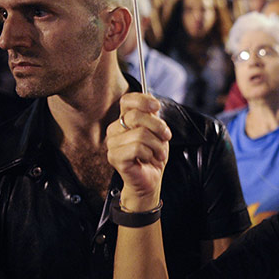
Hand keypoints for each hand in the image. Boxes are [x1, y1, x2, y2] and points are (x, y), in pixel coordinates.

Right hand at [106, 93, 171, 210]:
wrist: (151, 178)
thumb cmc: (153, 155)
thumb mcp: (157, 131)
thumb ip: (152, 115)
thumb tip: (152, 100)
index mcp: (123, 120)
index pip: (127, 101)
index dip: (143, 100)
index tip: (156, 107)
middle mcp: (114, 129)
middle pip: (136, 116)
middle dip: (158, 127)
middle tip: (165, 137)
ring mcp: (112, 143)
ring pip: (140, 134)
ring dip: (157, 145)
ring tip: (158, 153)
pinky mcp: (114, 157)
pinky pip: (137, 148)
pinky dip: (149, 154)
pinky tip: (148, 159)